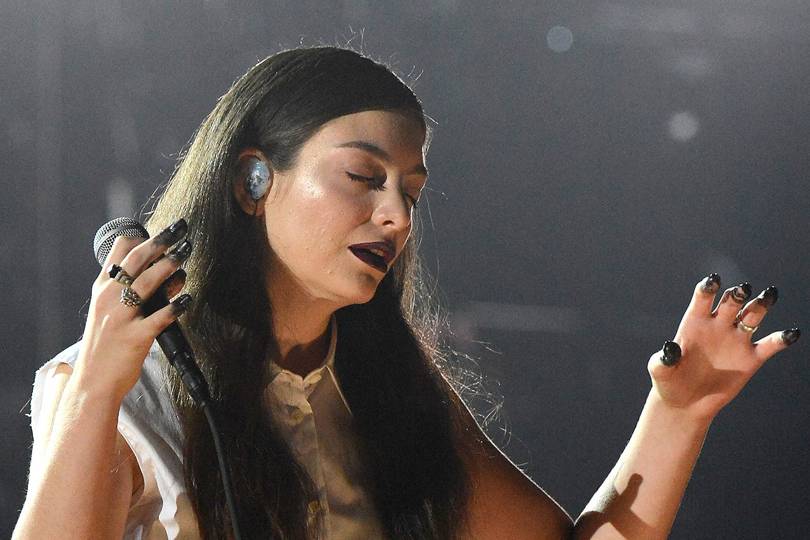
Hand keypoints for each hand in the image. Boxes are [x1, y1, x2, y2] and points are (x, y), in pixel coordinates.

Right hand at [72, 218, 192, 400]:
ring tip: (186, 252)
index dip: (142, 237)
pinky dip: (176, 305)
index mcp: (102, 288)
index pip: (119, 251)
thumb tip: (171, 272)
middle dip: (161, 240)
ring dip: (170, 264)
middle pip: (136, 259)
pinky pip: (160, 317)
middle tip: (181, 229)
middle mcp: (109, 298)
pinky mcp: (135, 337)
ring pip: (148, 282)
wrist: (94, 381)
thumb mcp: (109, 310)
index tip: (162, 232)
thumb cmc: (107, 343)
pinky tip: (187, 298)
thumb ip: (133, 290)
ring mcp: (121, 317)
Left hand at [647, 274, 800, 421]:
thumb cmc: (669, 382)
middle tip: (742, 289)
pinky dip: (781, 339)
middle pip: (731, 303)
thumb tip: (669, 348)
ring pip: (752, 316)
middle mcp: (718, 325)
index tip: (713, 280)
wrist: (685, 403)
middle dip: (737, 294)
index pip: (703, 298)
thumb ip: (663, 359)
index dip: (708, 287)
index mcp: (694, 322)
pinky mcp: (750, 359)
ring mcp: (736, 340)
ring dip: (761, 305)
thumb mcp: (660, 371)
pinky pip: (770, 345)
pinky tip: (791, 333)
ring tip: (769, 295)